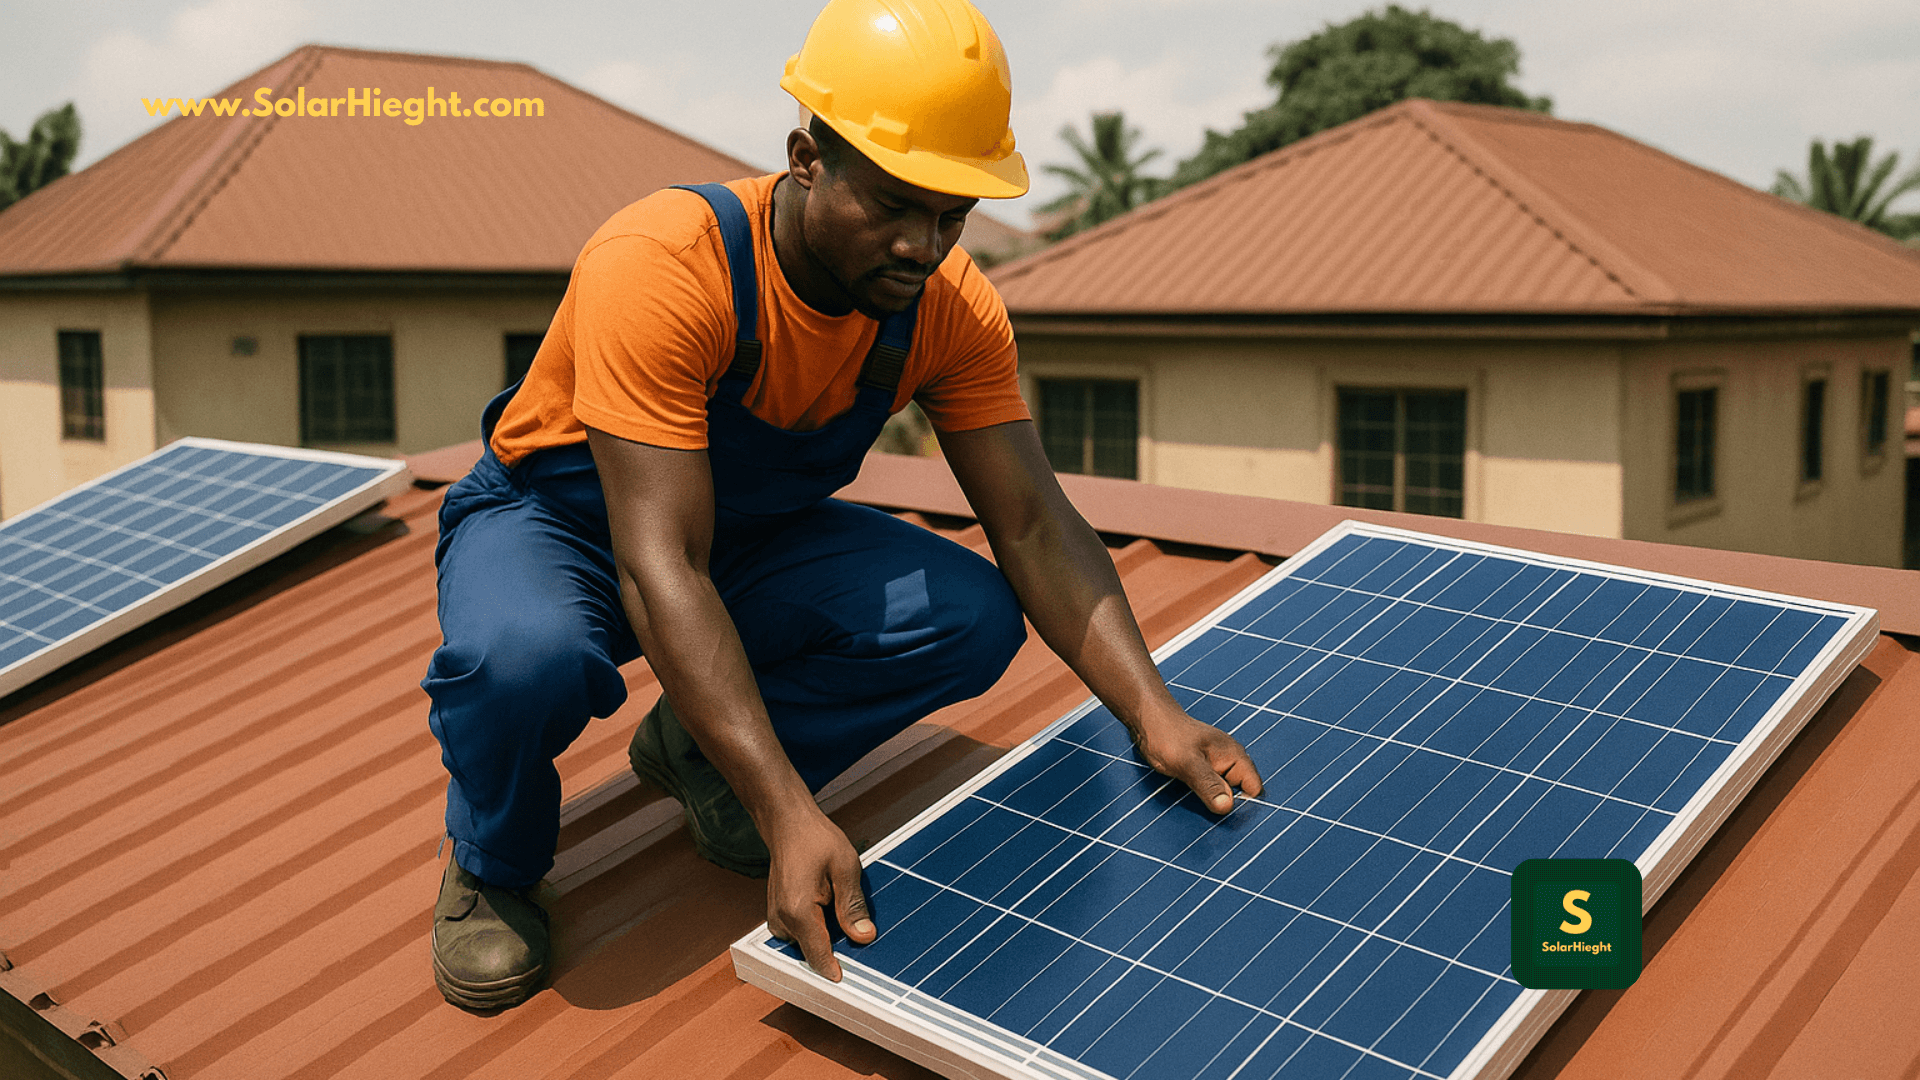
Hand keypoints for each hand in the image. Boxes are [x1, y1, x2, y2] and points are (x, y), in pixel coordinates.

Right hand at [763, 807, 876, 980]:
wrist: (787, 824)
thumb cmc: (815, 840)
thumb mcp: (845, 867)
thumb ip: (853, 906)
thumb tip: (864, 937)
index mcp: (798, 910)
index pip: (818, 955)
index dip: (837, 971)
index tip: (854, 985)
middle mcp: (782, 920)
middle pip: (813, 954)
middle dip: (836, 952)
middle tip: (860, 942)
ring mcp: (776, 920)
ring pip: (807, 945)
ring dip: (827, 939)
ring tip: (844, 917)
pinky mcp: (778, 917)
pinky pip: (801, 935)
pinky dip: (818, 931)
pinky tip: (831, 912)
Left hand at [1130, 709, 1264, 813]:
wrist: (1147, 721)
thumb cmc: (1166, 734)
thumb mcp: (1186, 762)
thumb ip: (1208, 784)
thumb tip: (1227, 807)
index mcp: (1235, 757)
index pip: (1254, 790)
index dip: (1245, 806)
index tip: (1227, 819)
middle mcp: (1230, 763)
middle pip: (1241, 796)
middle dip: (1228, 809)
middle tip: (1209, 819)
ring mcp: (1216, 768)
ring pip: (1223, 796)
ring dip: (1213, 805)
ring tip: (1197, 812)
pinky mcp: (1203, 773)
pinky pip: (1210, 792)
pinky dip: (1203, 800)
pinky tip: (1190, 804)